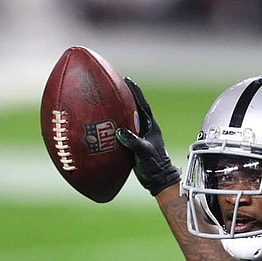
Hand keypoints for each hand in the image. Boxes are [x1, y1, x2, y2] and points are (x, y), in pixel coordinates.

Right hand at [116, 77, 180, 195]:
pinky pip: (122, 131)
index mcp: (150, 126)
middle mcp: (145, 128)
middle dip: (124, 97)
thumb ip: (133, 141)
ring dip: (118, 111)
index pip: (142, 104)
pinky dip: (114, 126)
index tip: (127, 79)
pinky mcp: (133, 145)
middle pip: (134, 108)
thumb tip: (120, 131)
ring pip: (127, 119)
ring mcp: (139, 136)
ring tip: (106, 102)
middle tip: (113, 86)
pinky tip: (104, 125)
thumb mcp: (144, 151)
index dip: (135, 91)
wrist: (157, 180)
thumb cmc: (155, 166)